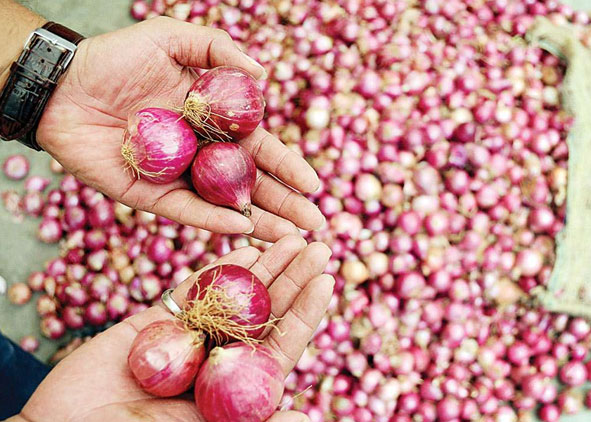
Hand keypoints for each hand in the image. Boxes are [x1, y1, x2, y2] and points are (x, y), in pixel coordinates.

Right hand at [17, 236, 332, 421]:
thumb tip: (305, 416)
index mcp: (237, 390)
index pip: (282, 345)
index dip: (305, 311)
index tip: (328, 280)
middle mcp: (220, 361)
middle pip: (266, 313)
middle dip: (293, 279)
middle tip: (319, 245)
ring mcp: (190, 339)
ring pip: (235, 296)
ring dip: (264, 266)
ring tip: (290, 237)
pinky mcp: (157, 323)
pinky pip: (192, 291)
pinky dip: (217, 270)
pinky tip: (244, 247)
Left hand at [36, 17, 324, 240]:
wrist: (62, 84)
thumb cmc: (115, 58)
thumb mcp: (172, 38)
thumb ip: (218, 50)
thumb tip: (263, 76)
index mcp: (214, 123)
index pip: (261, 149)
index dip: (288, 167)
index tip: (313, 184)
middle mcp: (203, 154)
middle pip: (252, 184)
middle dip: (286, 205)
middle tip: (315, 225)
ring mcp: (179, 178)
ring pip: (226, 205)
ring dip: (259, 222)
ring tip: (290, 238)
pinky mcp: (150, 195)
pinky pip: (187, 212)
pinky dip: (213, 221)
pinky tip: (241, 228)